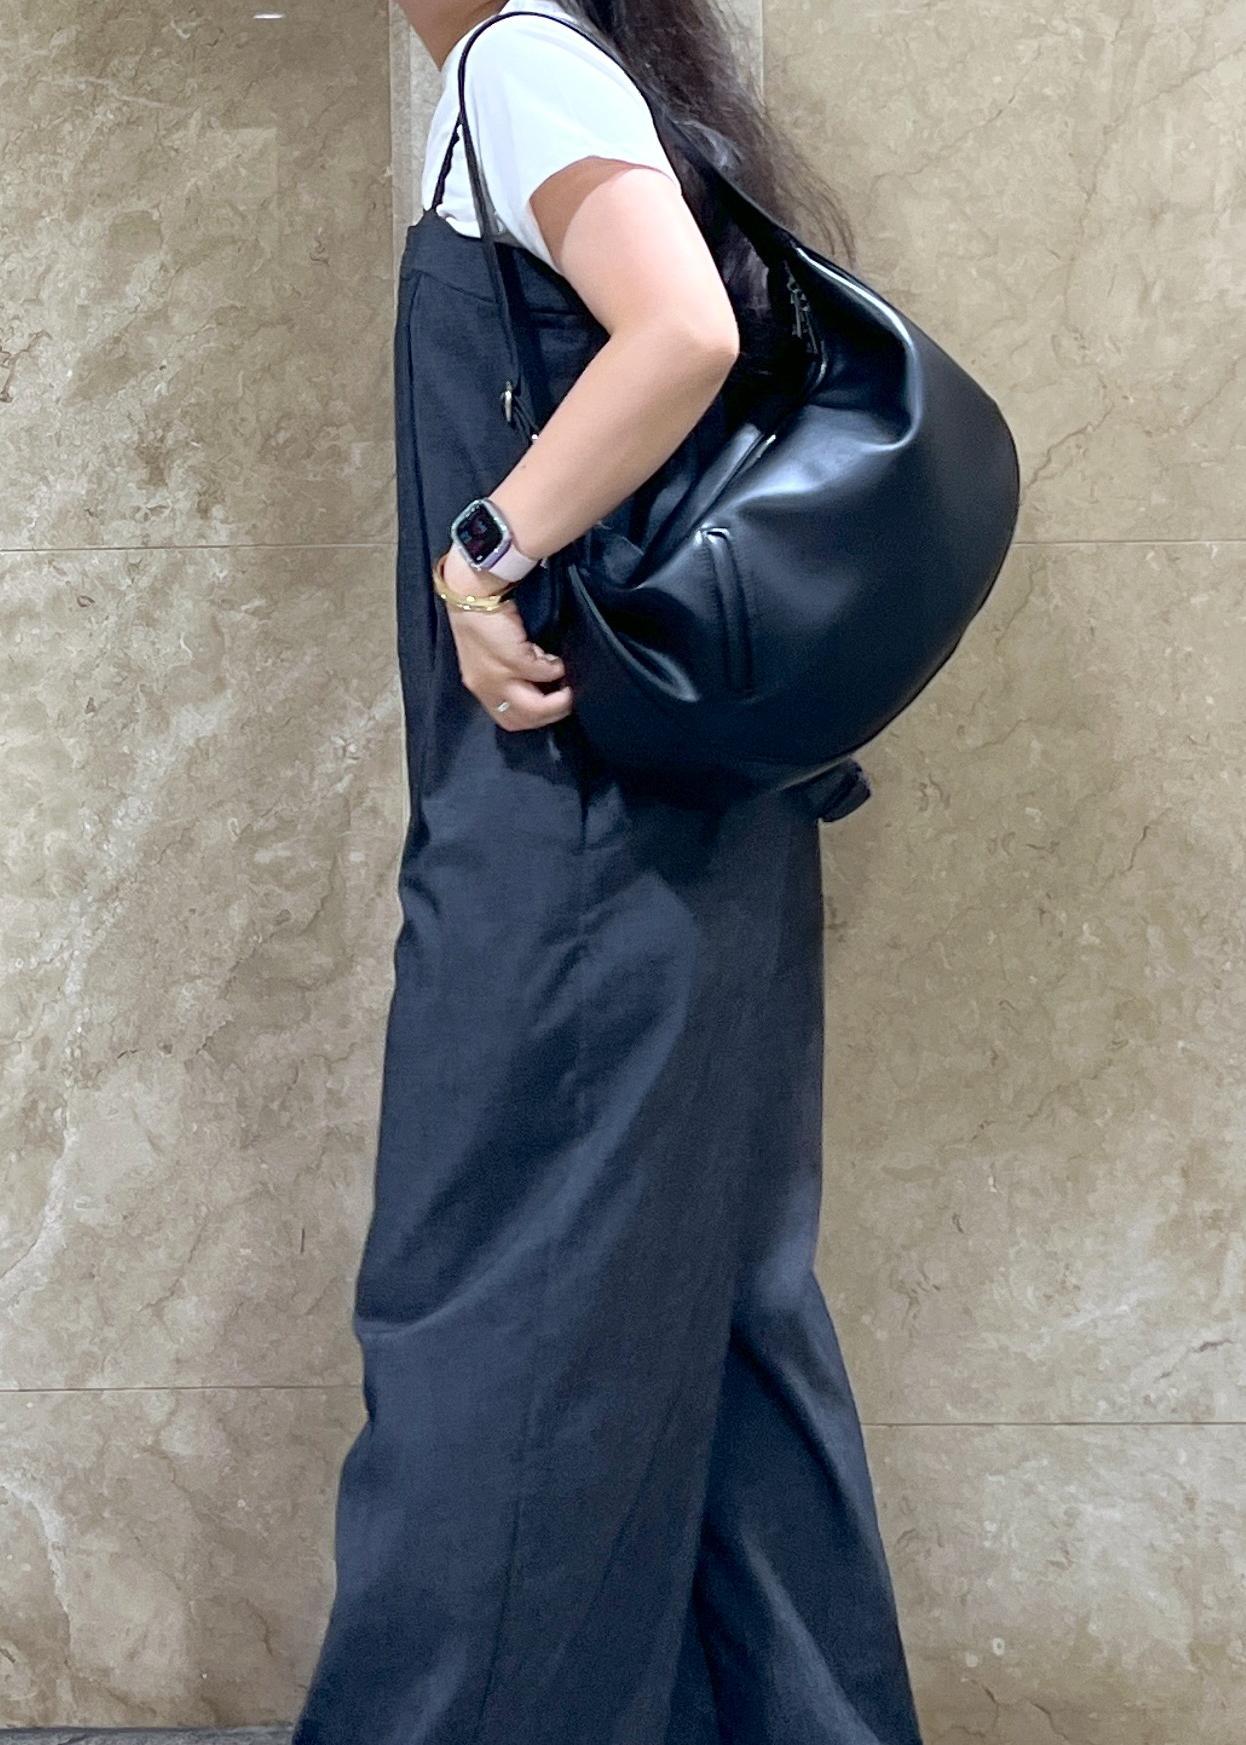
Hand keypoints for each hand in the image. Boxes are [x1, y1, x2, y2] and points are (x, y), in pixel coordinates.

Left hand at [436, 546, 572, 731]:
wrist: (472, 590)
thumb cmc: (483, 616)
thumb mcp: (492, 653)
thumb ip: (511, 672)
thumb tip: (541, 681)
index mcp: (480, 685)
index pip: (508, 718)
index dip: (533, 717)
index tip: (550, 704)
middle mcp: (486, 687)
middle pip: (523, 720)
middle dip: (550, 713)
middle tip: (568, 699)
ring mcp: (498, 677)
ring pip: (535, 708)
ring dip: (558, 700)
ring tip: (569, 686)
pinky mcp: (513, 660)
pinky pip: (544, 674)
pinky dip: (556, 668)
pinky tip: (557, 659)